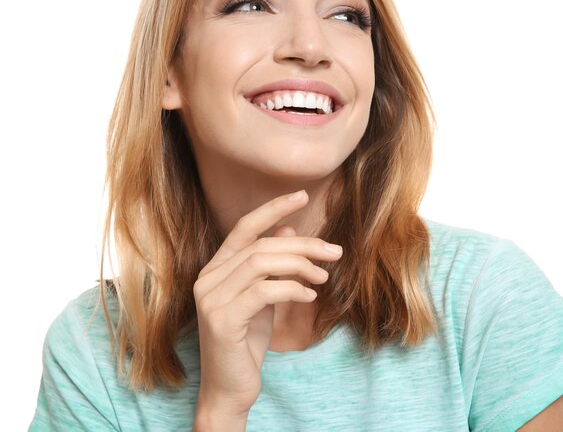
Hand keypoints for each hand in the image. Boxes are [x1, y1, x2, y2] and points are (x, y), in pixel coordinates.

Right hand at [193, 190, 342, 416]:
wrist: (230, 388)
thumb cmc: (247, 342)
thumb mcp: (264, 298)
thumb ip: (272, 265)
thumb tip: (288, 229)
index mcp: (216, 269)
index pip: (244, 227)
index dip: (273, 208)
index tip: (303, 195)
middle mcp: (208, 279)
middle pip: (261, 245)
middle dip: (303, 245)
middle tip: (334, 252)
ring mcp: (211, 299)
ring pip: (262, 262)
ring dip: (301, 265)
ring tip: (324, 277)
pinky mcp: (222, 320)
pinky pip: (264, 291)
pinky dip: (293, 289)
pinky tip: (310, 297)